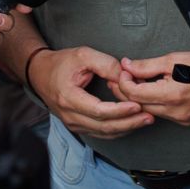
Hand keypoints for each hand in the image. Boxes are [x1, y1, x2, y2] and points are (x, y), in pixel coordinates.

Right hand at [27, 46, 154, 139]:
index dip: (119, 110)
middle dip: (129, 122)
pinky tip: (132, 123)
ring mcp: (72, 124)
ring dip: (126, 128)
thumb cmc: (61, 63)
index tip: (137, 104)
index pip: (98, 110)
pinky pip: (100, 133)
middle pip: (103, 126)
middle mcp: (70, 115)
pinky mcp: (77, 126)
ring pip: (103, 133)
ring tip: (146, 119)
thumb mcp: (83, 55)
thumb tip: (126, 75)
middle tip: (149, 115)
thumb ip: (106, 64)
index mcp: (69, 98)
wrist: (40, 74)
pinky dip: (117, 129)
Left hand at [112, 52, 189, 126]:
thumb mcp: (174, 59)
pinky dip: (152, 103)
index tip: (123, 71)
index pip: (135, 93)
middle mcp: (175, 112)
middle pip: (138, 105)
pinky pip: (161, 114)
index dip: (123, 81)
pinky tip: (151, 91)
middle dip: (126, 90)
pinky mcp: (184, 121)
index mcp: (173, 95)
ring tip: (136, 82)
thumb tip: (127, 66)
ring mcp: (180, 119)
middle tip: (121, 77)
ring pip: (148, 111)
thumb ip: (147, 65)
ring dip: (139, 98)